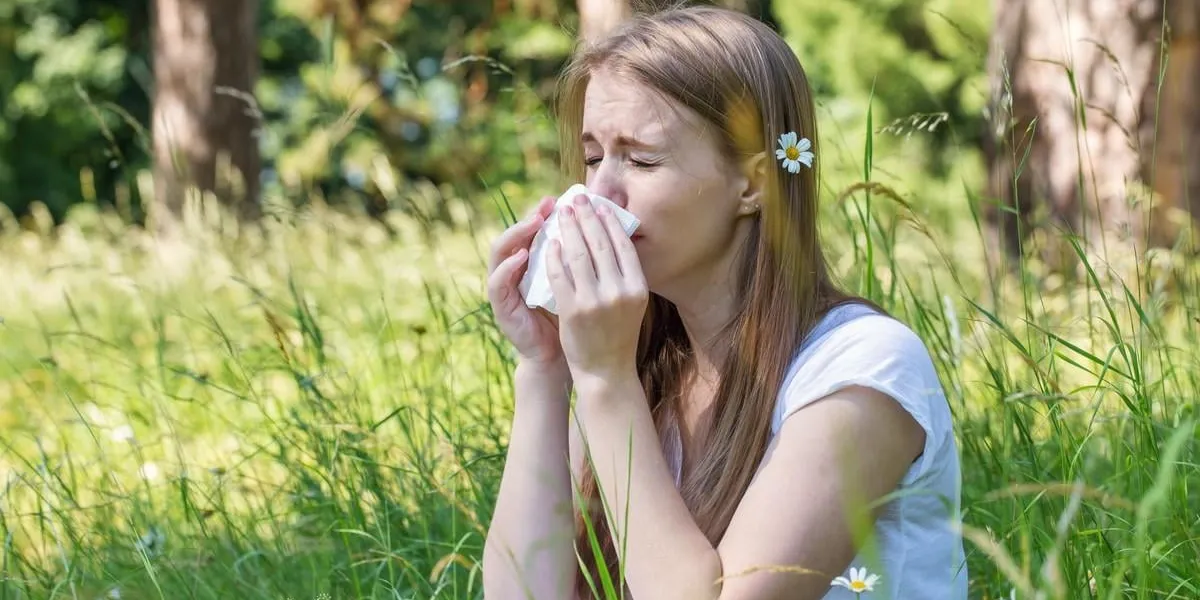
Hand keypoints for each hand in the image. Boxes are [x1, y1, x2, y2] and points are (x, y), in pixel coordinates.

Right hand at [487, 195, 565, 370]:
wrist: (568, 358)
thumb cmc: (578, 318)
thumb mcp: (582, 283)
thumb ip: (582, 258)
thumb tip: (604, 224)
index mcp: (535, 262)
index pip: (536, 229)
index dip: (548, 212)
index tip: (566, 198)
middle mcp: (516, 270)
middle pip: (517, 233)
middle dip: (532, 215)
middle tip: (549, 203)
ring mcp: (505, 287)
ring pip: (500, 250)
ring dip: (517, 233)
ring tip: (535, 221)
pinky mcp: (501, 306)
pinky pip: (498, 282)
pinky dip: (508, 267)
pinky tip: (523, 255)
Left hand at [546, 194, 647, 384]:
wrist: (606, 371)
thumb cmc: (618, 333)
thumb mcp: (632, 302)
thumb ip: (625, 274)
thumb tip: (615, 236)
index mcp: (637, 287)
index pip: (622, 245)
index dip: (609, 221)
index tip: (600, 205)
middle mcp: (619, 292)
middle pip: (600, 244)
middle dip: (586, 217)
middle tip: (577, 200)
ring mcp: (595, 302)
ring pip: (578, 255)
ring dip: (568, 229)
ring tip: (562, 213)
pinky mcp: (573, 311)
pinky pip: (560, 275)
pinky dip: (554, 255)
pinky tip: (550, 243)